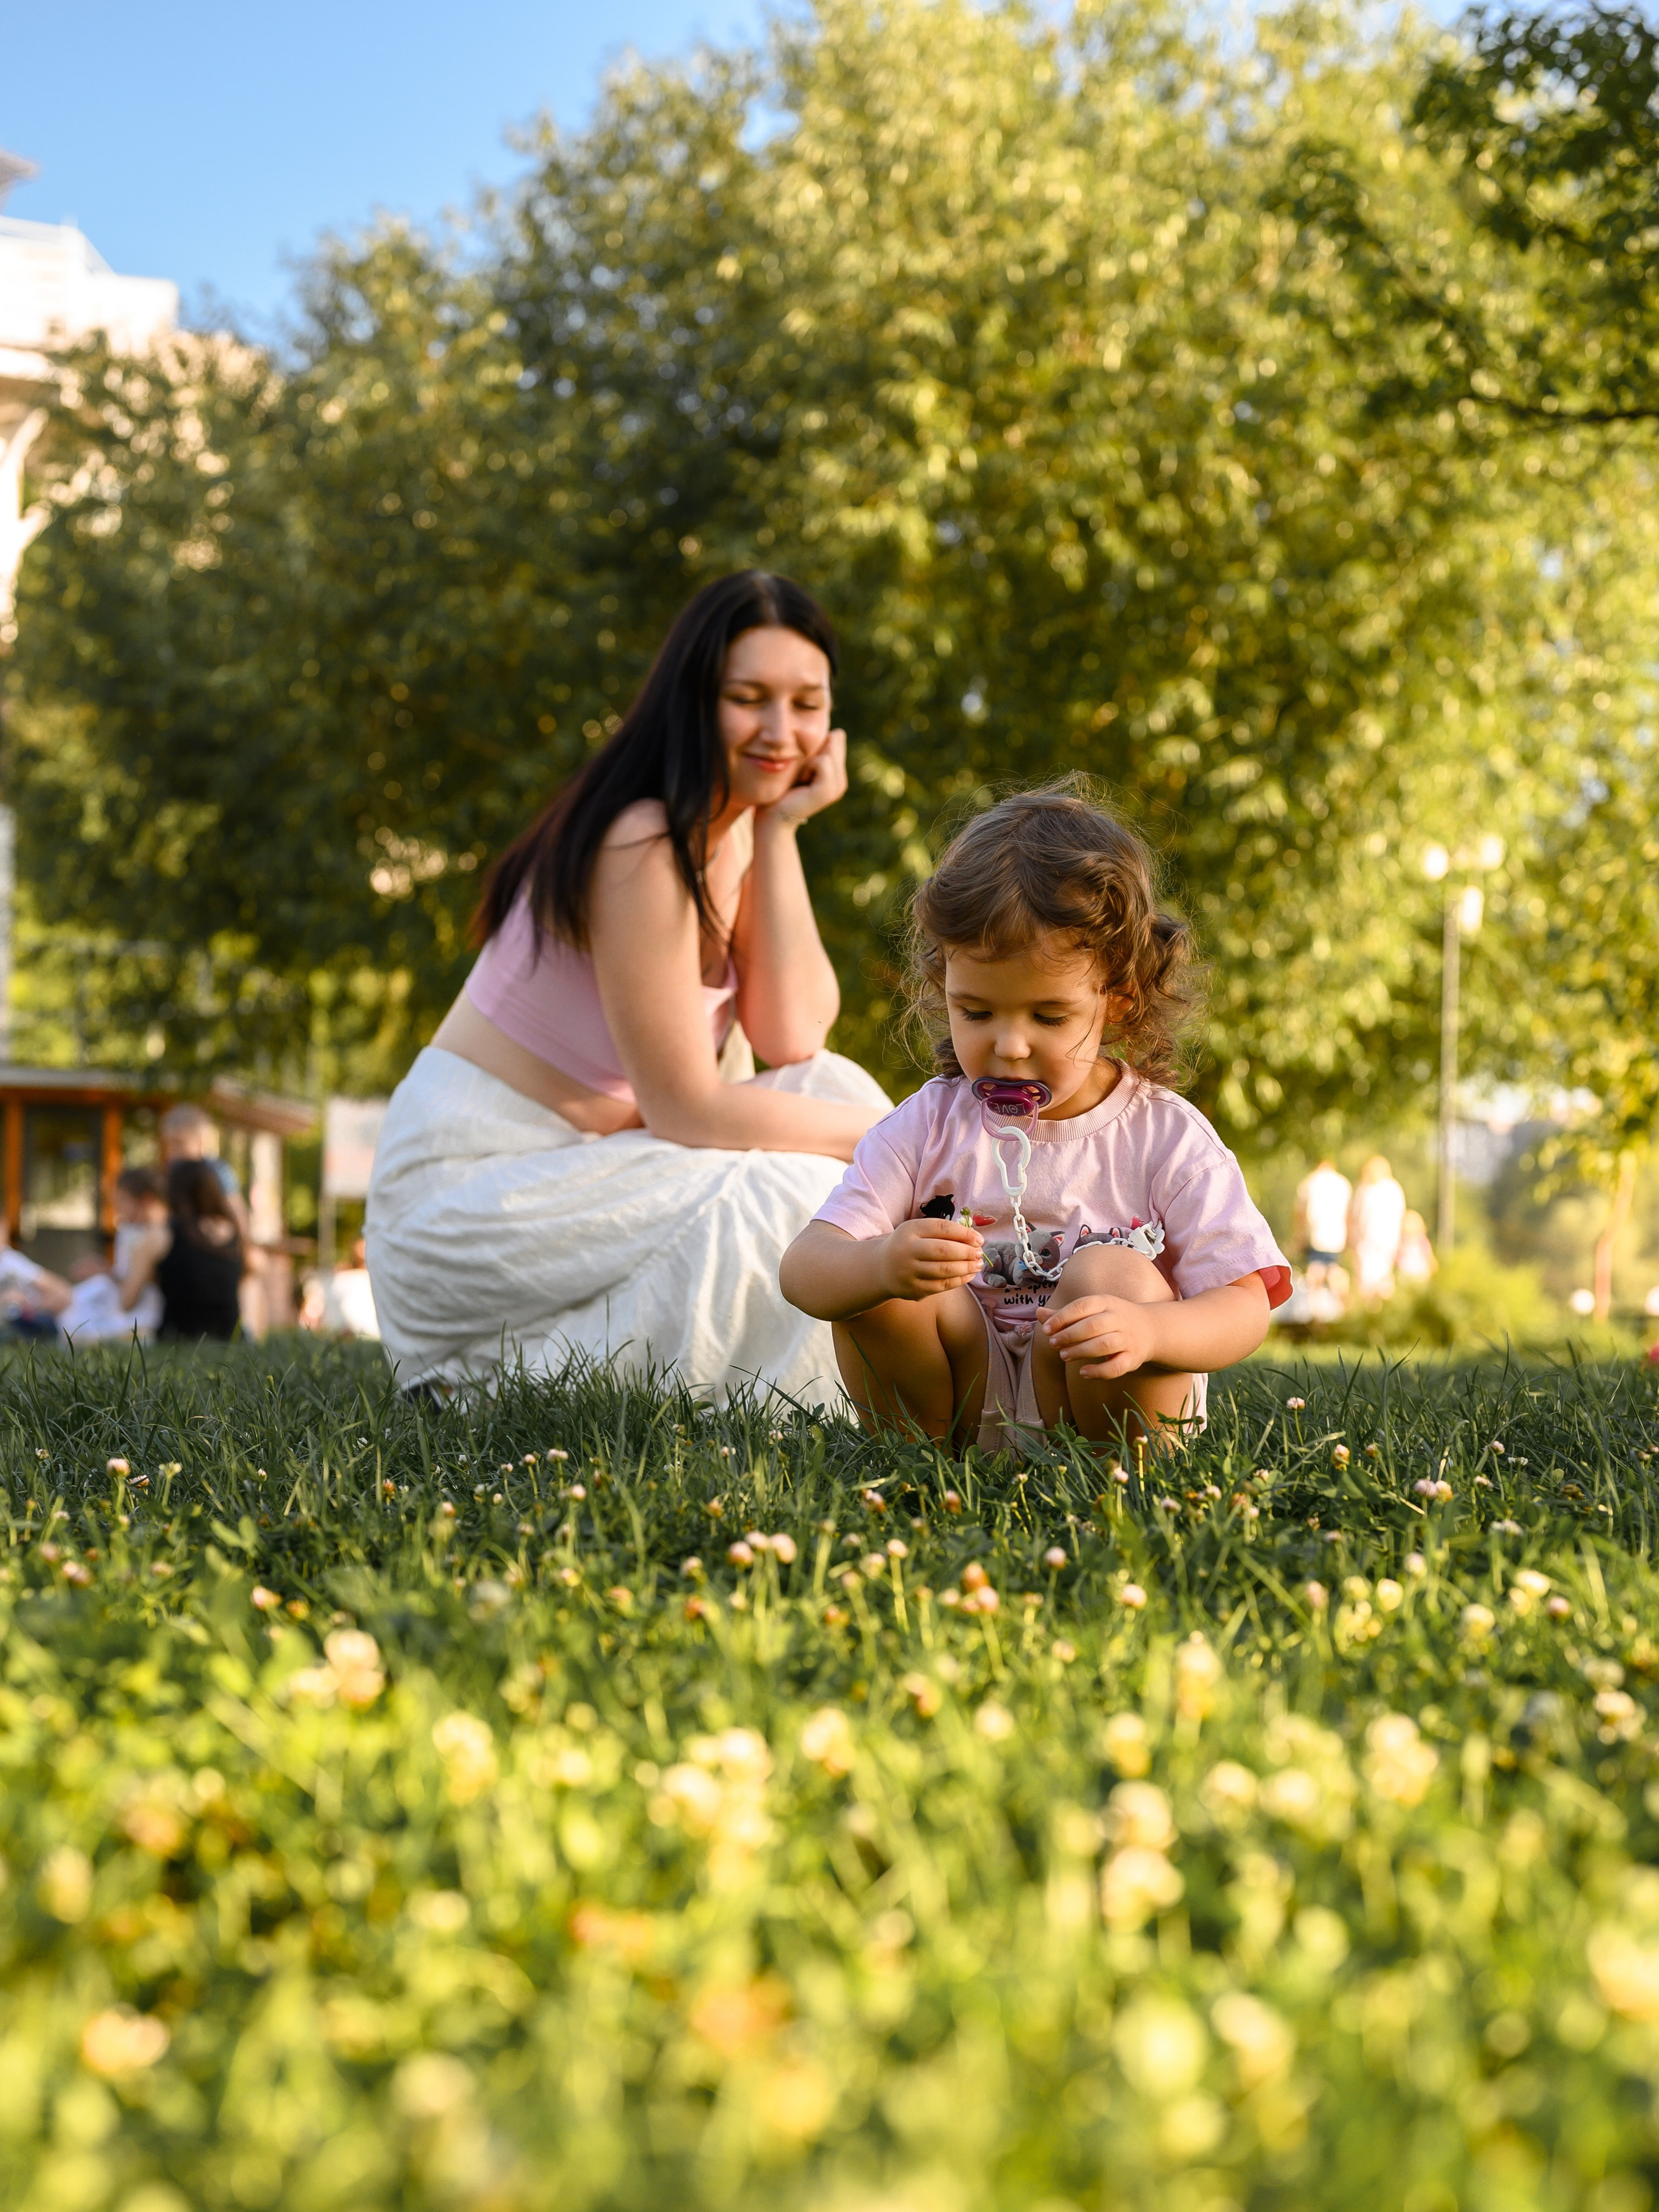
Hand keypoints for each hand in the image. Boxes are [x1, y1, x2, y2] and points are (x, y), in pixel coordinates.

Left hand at [760, 727, 846, 829]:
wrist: (773, 815)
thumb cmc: (782, 786)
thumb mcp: (803, 762)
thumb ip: (819, 747)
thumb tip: (837, 732)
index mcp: (837, 773)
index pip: (836, 738)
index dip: (816, 744)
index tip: (803, 765)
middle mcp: (841, 780)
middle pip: (834, 741)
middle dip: (813, 751)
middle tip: (800, 773)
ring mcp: (837, 787)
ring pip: (828, 751)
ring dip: (809, 759)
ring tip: (801, 778)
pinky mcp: (828, 791)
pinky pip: (822, 761)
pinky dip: (808, 766)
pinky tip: (802, 781)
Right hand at [879, 1217, 983, 1301]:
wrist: (882, 1269)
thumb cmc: (908, 1246)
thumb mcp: (918, 1232)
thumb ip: (942, 1232)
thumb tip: (974, 1239)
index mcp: (910, 1230)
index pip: (942, 1228)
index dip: (964, 1233)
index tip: (979, 1238)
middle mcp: (907, 1250)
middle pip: (944, 1250)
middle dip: (967, 1252)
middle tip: (980, 1253)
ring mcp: (909, 1272)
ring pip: (944, 1270)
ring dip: (966, 1267)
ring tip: (978, 1264)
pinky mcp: (913, 1289)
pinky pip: (942, 1285)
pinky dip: (959, 1280)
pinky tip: (968, 1275)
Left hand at [1041, 1293, 1160, 1378]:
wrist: (1150, 1329)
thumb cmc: (1111, 1319)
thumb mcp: (1092, 1310)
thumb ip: (1065, 1314)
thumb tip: (1039, 1313)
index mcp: (1106, 1302)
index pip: (1082, 1305)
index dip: (1063, 1317)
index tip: (1047, 1329)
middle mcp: (1118, 1318)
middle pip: (1093, 1325)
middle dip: (1070, 1335)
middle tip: (1054, 1343)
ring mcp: (1127, 1339)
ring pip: (1104, 1345)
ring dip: (1081, 1351)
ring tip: (1064, 1356)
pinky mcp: (1133, 1358)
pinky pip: (1116, 1367)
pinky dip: (1099, 1371)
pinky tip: (1083, 1372)